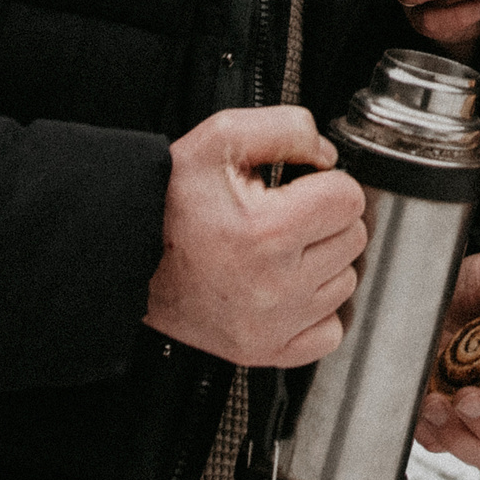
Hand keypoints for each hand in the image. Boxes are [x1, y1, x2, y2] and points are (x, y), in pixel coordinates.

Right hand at [144, 106, 366, 368]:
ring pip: (345, 281)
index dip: (325, 184)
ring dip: (322, 262)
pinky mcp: (267, 351)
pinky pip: (330, 331)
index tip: (300, 187)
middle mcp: (275, 285)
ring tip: (280, 250)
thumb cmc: (169, 202)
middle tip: (286, 216)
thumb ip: (287, 128)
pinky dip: (317, 310)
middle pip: (352, 239)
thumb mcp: (220, 139)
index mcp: (267, 231)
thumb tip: (328, 156)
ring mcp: (273, 325)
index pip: (349, 198)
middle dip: (324, 220)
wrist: (127, 255)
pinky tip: (288, 287)